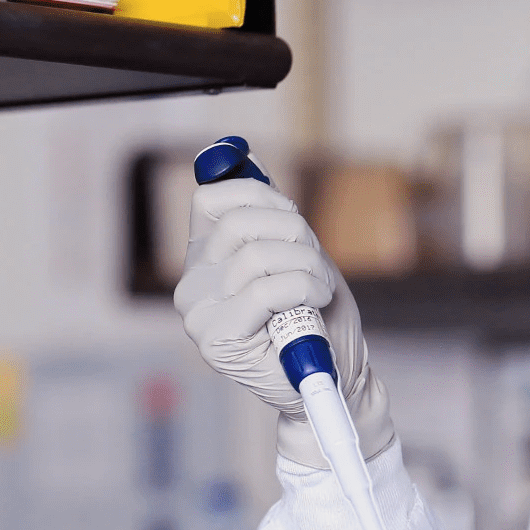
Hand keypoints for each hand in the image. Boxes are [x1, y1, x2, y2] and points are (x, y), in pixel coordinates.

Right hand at [174, 177, 393, 467]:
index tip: (295, 227)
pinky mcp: (216, 339)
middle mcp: (192, 285)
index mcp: (205, 260)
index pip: (215, 200)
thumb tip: (242, 154)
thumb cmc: (320, 317)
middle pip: (243, 223)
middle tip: (317, 270)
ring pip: (259, 255)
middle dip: (298, 239)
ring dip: (309, 269)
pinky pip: (267, 289)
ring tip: (318, 294)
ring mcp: (198, 314)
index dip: (265, 201)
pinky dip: (305, 290)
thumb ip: (268, 209)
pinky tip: (313, 307)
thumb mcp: (299, 251)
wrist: (337, 376)